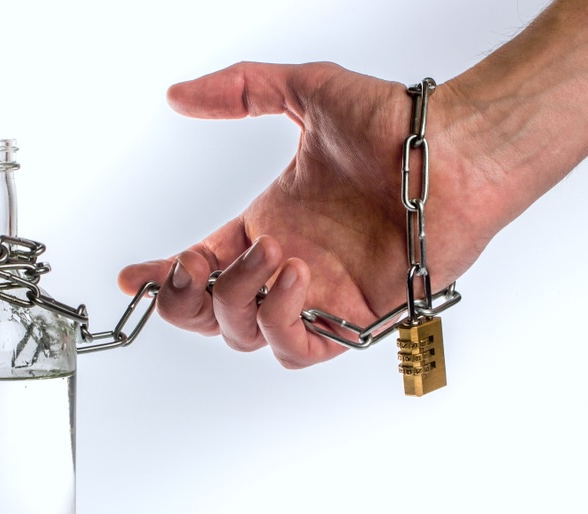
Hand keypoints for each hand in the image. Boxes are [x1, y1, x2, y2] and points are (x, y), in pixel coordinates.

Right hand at [118, 62, 495, 367]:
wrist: (454, 152)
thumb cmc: (396, 127)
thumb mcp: (305, 92)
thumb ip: (241, 90)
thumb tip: (180, 94)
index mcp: (270, 226)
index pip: (202, 267)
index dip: (164, 278)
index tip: (132, 276)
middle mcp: (289, 266)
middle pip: (213, 316)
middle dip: (185, 301)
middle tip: (190, 267)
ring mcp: (319, 296)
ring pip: (247, 336)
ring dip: (239, 300)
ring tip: (272, 251)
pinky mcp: (353, 320)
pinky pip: (297, 350)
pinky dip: (281, 321)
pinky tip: (294, 275)